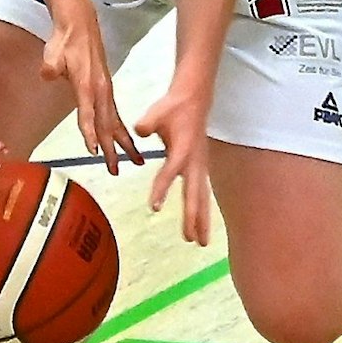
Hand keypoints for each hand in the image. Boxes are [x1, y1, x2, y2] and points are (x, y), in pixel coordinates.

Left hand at [41, 0, 143, 172]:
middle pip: (107, 124)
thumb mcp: (53, 52)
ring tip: (136, 161)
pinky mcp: (106, 90)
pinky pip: (115, 114)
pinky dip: (122, 130)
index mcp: (87, 84)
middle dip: (112, 148)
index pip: (88, 113)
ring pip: (116, 121)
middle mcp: (101, 90)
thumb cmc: (66, 40)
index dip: (90, 132)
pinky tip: (128, 142)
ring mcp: (106, 90)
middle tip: (114, 169)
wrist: (80, 24)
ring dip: (125, 142)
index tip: (94, 151)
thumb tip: (48, 74)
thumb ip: (51, 66)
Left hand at [135, 80, 213, 244]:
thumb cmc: (174, 107)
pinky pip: (202, 193)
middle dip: (193, 217)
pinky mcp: (201, 168)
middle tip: (190, 239)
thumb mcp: (157, 112)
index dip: (162, 189)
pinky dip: (203, 210)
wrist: (195, 99)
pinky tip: (201, 227)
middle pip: (194, 194)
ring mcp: (201, 166)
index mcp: (183, 149)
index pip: (170, 172)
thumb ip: (148, 123)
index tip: (154, 207)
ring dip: (202, 220)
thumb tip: (139, 129)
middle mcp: (195, 161)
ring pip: (202, 198)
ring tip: (200, 243)